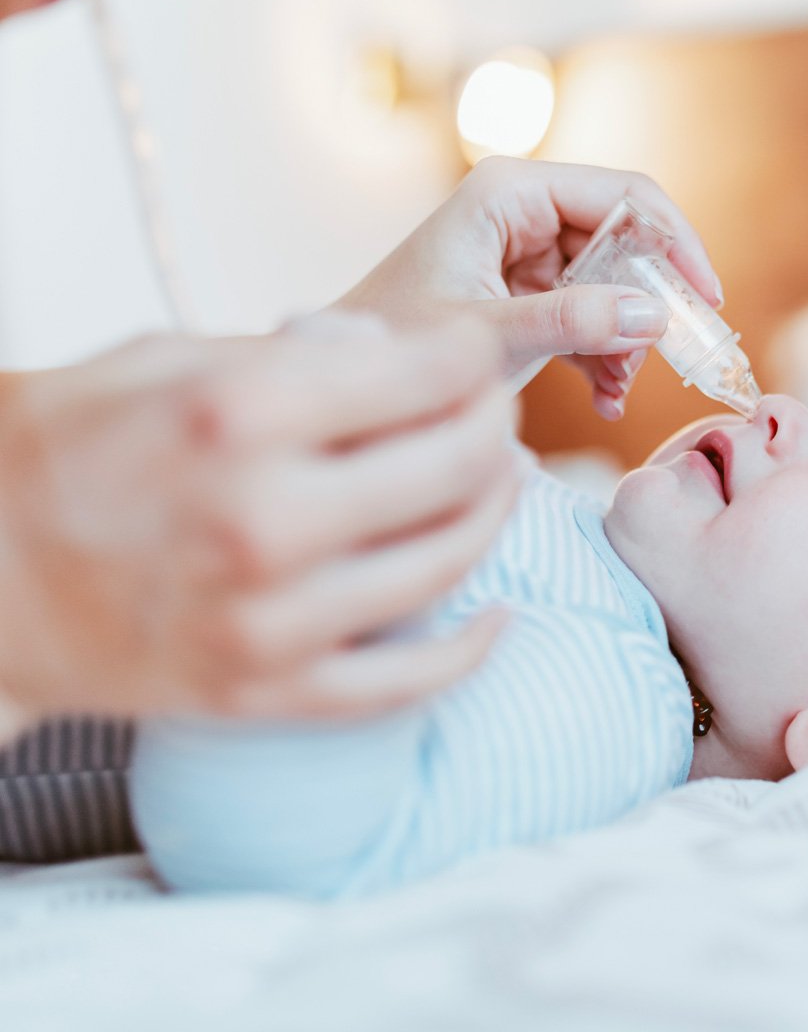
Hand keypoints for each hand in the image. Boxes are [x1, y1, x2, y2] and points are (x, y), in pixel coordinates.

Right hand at [0, 311, 518, 738]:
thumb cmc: (69, 449)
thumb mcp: (168, 360)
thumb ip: (294, 356)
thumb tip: (405, 358)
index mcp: (239, 415)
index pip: (423, 375)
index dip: (473, 356)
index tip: (477, 356)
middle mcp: (262, 518)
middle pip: (454, 466)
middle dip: (495, 427)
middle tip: (495, 415)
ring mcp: (266, 619)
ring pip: (446, 564)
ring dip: (495, 514)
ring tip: (497, 482)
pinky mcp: (263, 692)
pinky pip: (406, 681)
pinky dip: (470, 646)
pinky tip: (497, 612)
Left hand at [341, 157, 723, 419]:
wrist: (352, 378)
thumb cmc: (396, 342)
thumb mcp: (488, 334)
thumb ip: (571, 322)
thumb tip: (656, 318)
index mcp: (511, 192)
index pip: (625, 195)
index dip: (675, 242)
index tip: (706, 298)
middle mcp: (525, 210)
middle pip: (626, 240)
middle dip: (649, 303)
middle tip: (673, 356)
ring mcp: (528, 251)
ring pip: (614, 283)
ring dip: (626, 338)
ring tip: (617, 389)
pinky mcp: (528, 290)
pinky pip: (590, 311)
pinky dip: (603, 353)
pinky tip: (604, 396)